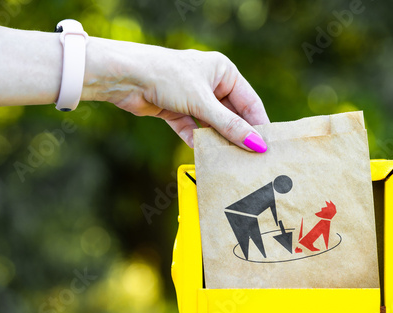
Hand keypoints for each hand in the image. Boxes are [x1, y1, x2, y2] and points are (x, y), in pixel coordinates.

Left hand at [82, 38, 269, 151]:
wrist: (125, 77)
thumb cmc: (167, 77)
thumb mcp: (203, 102)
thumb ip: (230, 126)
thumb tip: (257, 145)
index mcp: (223, 71)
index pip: (249, 102)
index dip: (258, 124)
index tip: (267, 147)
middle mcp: (210, 83)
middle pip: (231, 115)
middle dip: (237, 135)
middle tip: (251, 159)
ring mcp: (192, 97)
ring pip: (211, 124)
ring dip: (217, 140)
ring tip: (230, 161)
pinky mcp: (175, 110)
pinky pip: (192, 129)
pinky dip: (196, 140)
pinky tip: (203, 155)